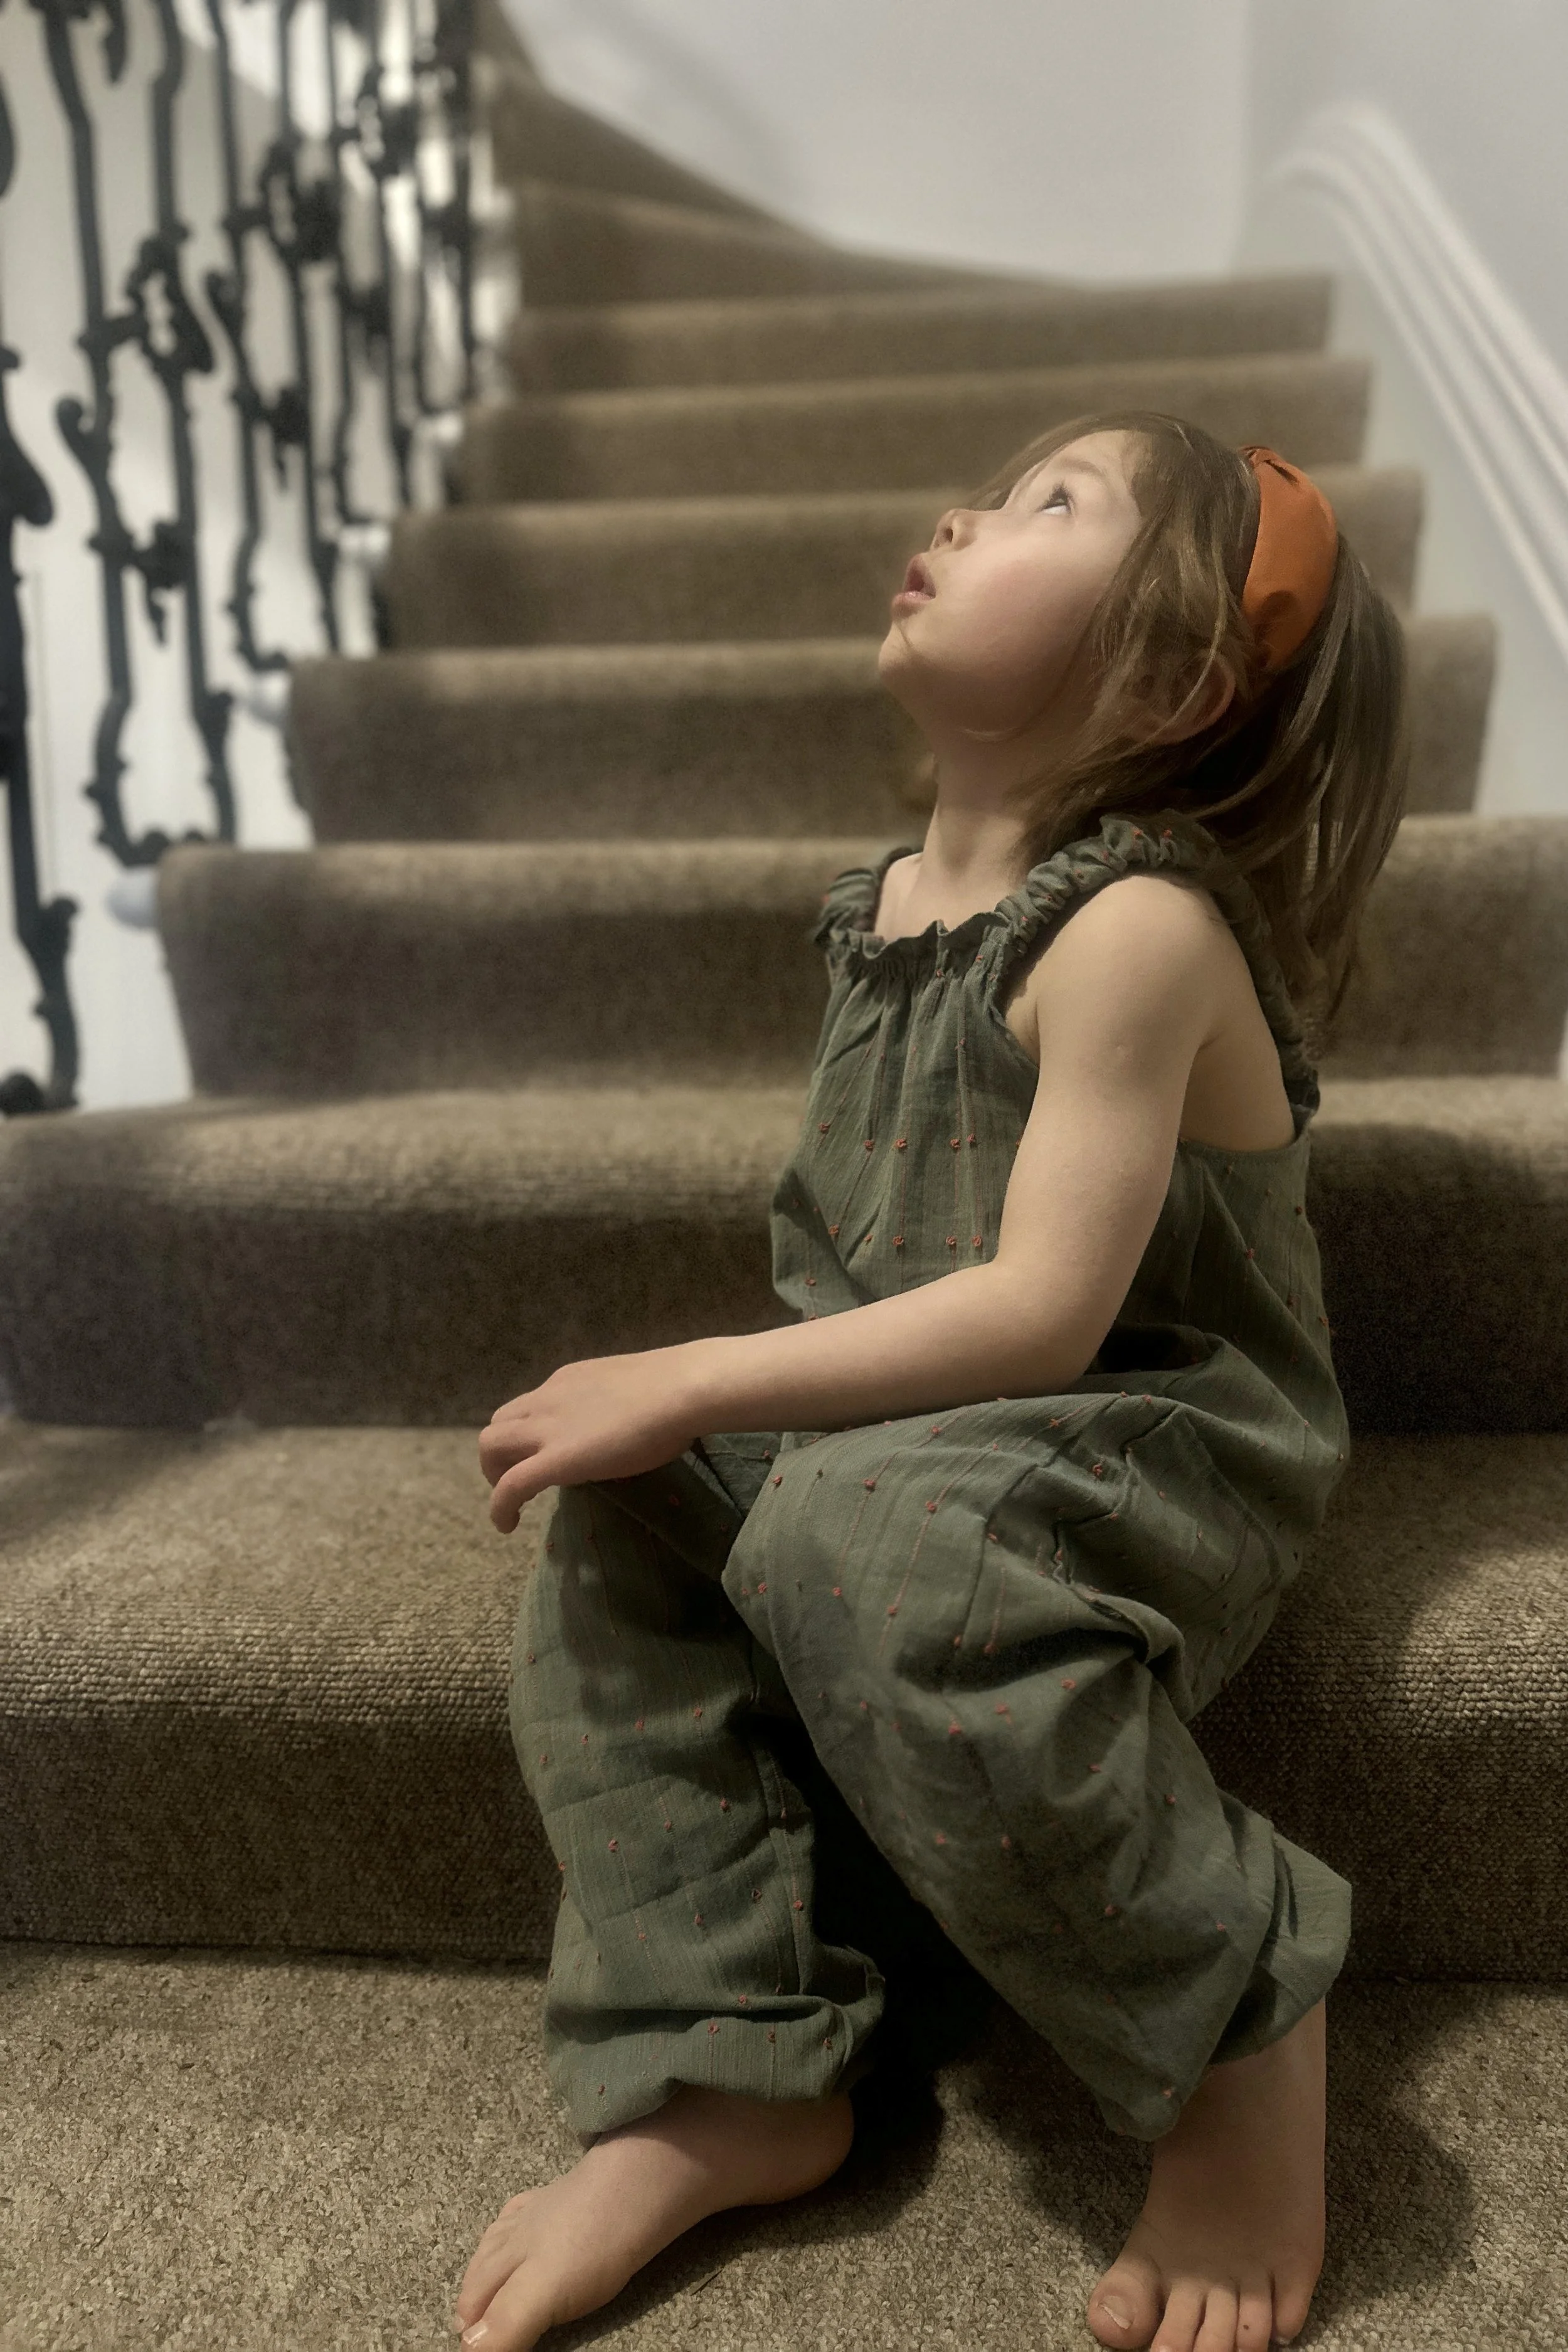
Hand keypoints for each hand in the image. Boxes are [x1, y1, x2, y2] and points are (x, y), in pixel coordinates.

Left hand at [479, 1348, 706, 1532]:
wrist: (683, 1390)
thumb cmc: (677, 1390)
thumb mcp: (632, 1392)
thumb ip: (615, 1408)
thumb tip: (625, 1426)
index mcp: (568, 1381)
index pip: (531, 1404)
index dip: (529, 1433)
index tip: (544, 1454)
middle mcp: (548, 1399)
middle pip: (500, 1423)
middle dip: (502, 1454)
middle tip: (524, 1480)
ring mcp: (548, 1428)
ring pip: (490, 1445)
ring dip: (493, 1475)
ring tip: (511, 1502)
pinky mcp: (555, 1459)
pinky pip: (510, 1485)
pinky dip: (500, 1506)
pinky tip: (507, 1525)